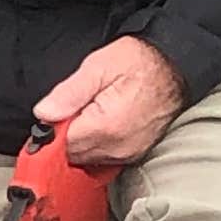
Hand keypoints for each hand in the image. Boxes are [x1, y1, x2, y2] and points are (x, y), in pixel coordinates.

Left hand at [35, 35, 184, 170]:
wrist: (176, 66)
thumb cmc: (140, 62)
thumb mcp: (98, 66)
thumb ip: (69, 93)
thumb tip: (44, 114)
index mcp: (105, 128)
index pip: (60, 145)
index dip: (51, 130)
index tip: (53, 113)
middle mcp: (117, 148)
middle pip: (72, 155)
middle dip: (65, 136)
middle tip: (74, 107)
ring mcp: (128, 154)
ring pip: (87, 159)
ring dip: (80, 141)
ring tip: (90, 112)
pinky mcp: (135, 154)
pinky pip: (104, 157)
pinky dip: (96, 145)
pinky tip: (100, 124)